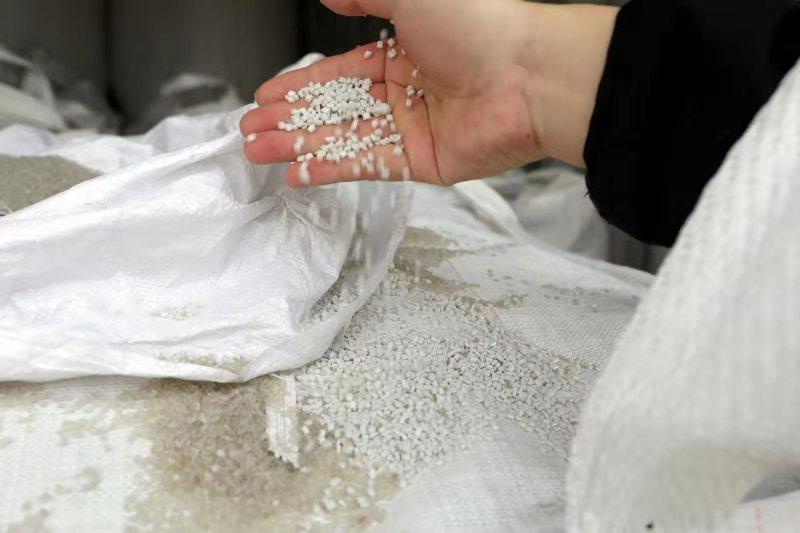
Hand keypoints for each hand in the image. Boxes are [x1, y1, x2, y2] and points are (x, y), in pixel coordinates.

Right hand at [240, 0, 616, 187]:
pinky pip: (367, 165)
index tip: (267, 96)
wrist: (528, 75)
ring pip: (343, 138)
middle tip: (252, 130)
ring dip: (300, 146)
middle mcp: (405, 90)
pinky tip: (298, 173)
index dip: (300, 86)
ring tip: (258, 152)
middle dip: (290, 120)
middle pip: (334, 109)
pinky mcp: (422, 160)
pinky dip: (331, 169)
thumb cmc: (479, 25)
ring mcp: (412, 128)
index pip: (338, 74)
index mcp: (401, 51)